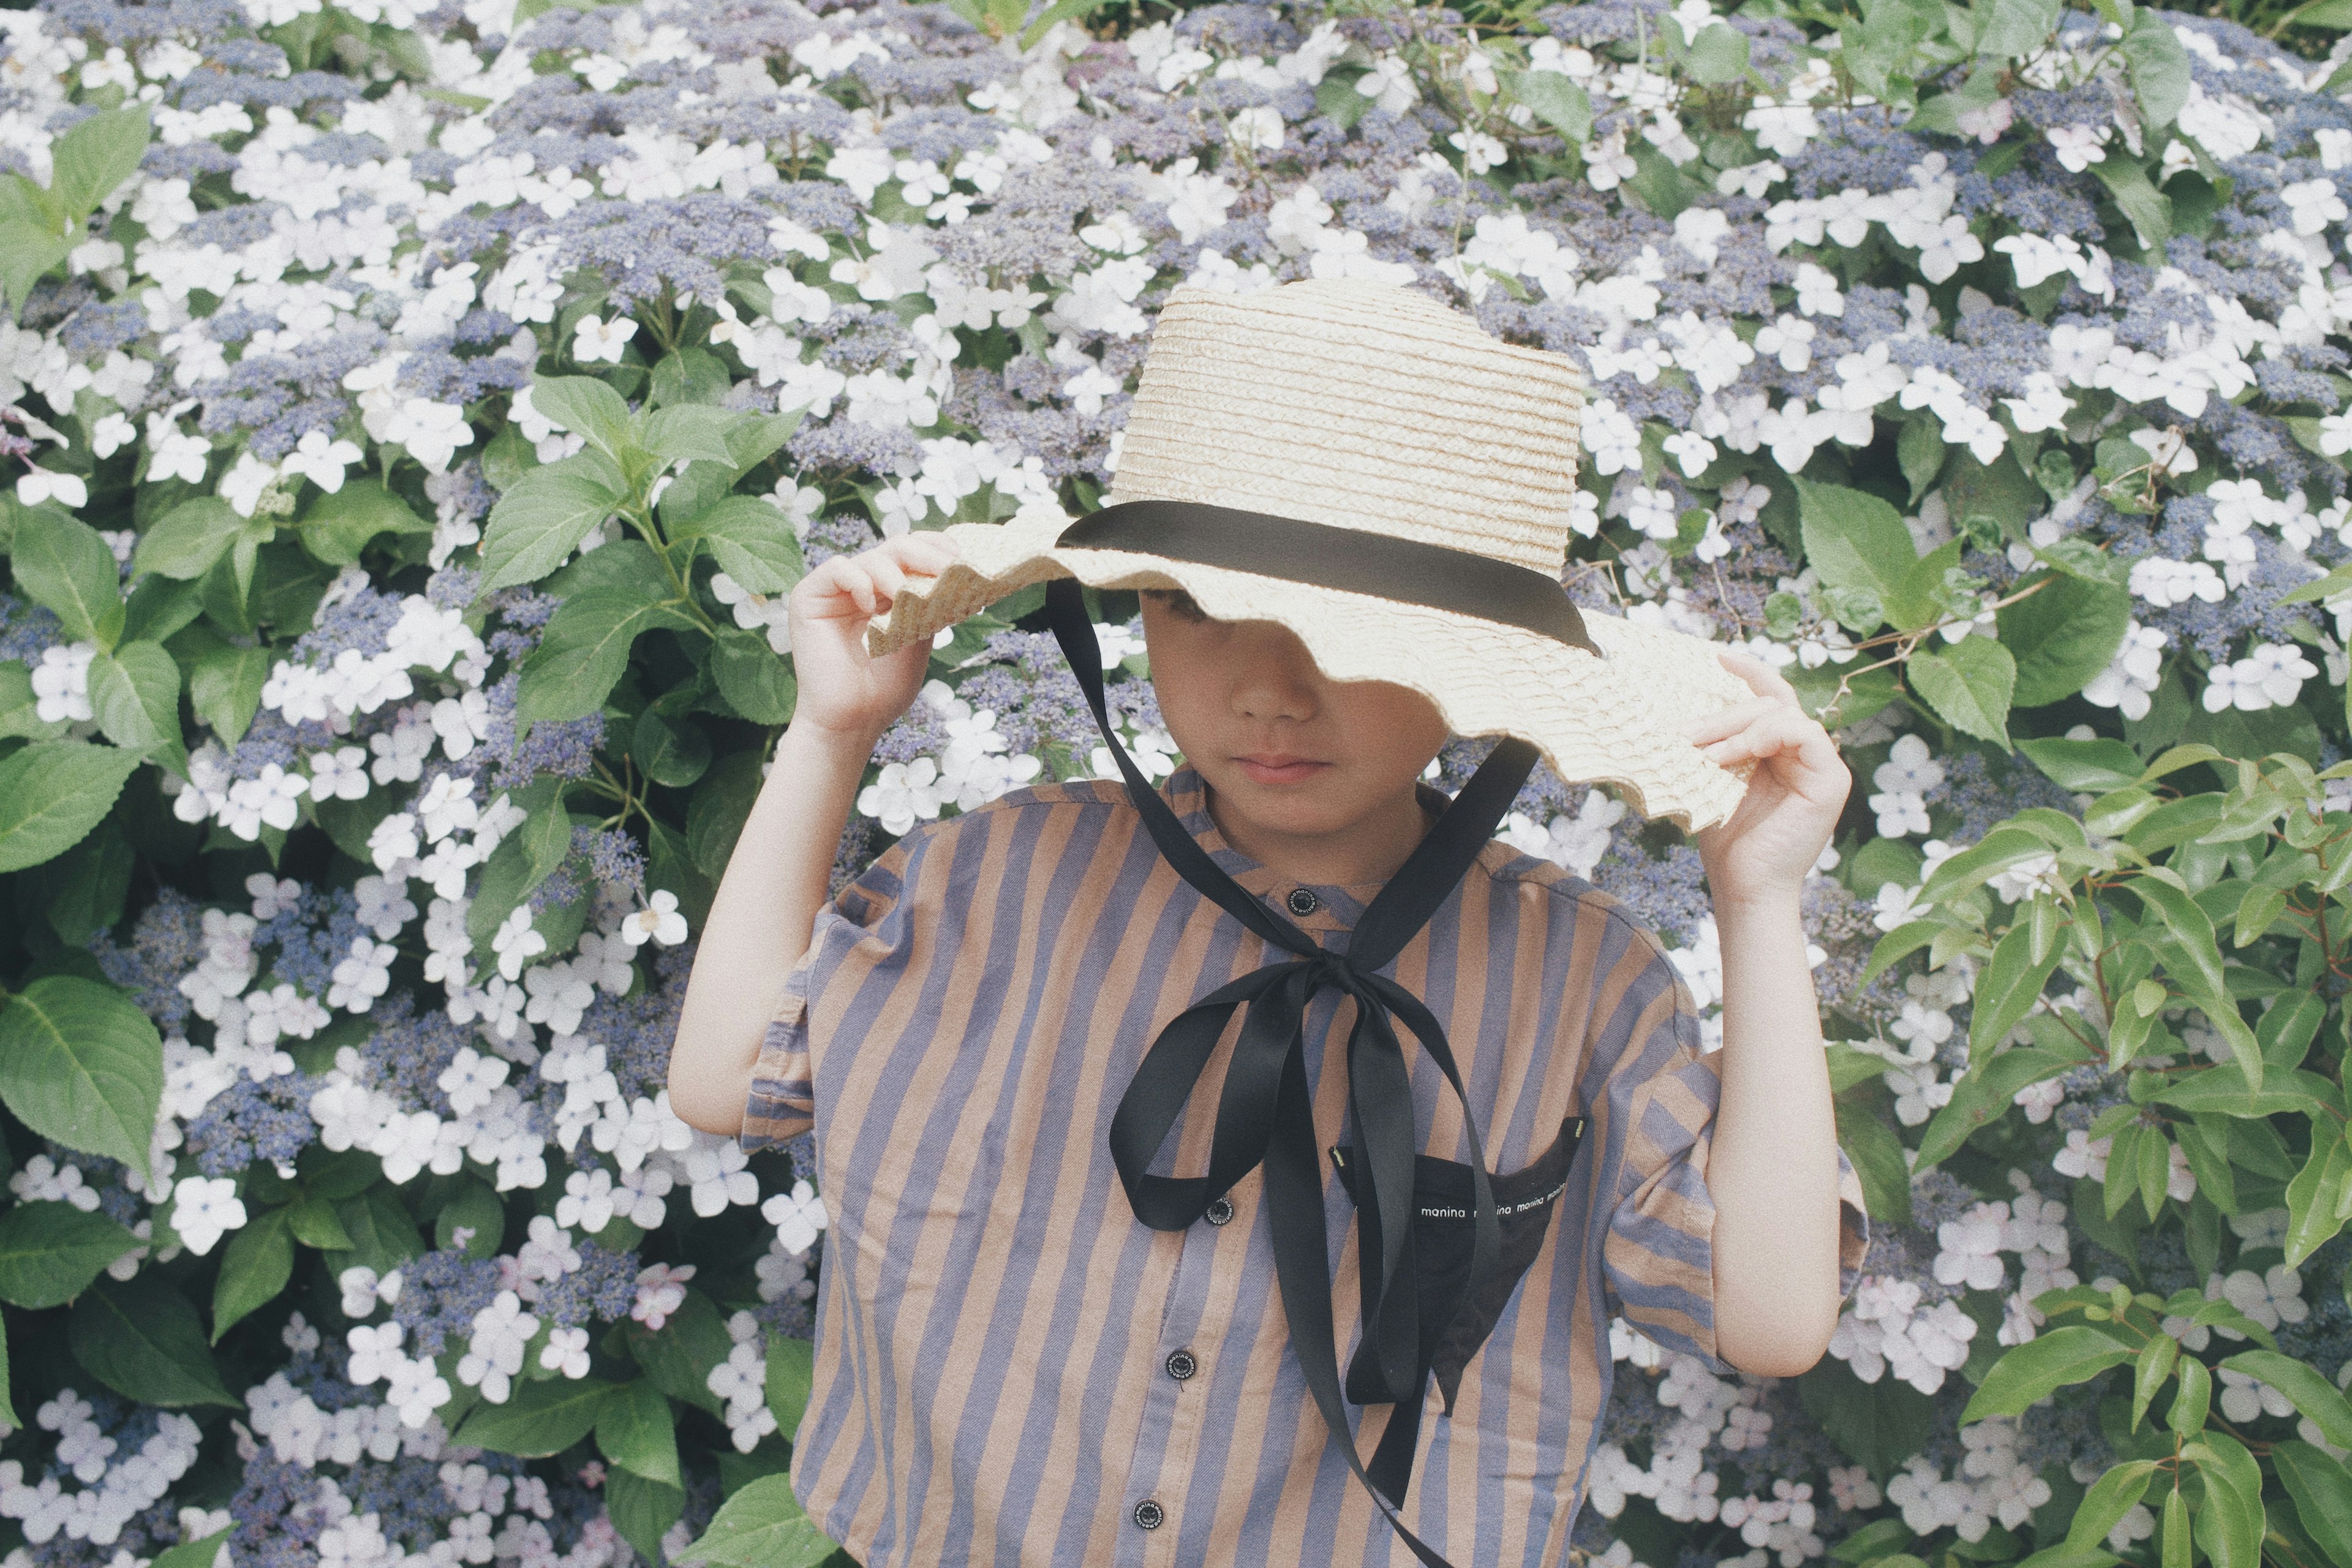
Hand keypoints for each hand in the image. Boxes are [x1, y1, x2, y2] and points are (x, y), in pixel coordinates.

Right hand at [786, 533, 960, 741]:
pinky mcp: (809, 596)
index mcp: (887, 592)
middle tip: (947, 567)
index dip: (935, 547)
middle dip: (925, 554)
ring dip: (894, 575)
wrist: (853, 719)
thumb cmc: (885, 686)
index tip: (961, 556)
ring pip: (871, 557)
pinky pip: (837, 568)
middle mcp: (863, 584)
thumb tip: (959, 572)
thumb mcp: (919, 637)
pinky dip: (858, 580)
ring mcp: (836, 590)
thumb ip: (929, 603)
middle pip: (896, 547)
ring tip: (905, 598)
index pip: (912, 554)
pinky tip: (868, 607)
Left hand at [1685, 650, 1851, 908]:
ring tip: (1704, 751)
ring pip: (1784, 712)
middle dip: (1725, 711)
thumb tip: (1679, 714)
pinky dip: (1763, 736)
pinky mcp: (1831, 779)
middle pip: (1772, 703)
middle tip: (1688, 731)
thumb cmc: (1727, 841)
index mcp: (1780, 752)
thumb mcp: (1714, 782)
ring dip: (1738, 724)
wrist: (1744, 887)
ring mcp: (1821, 765)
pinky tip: (1731, 756)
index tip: (1717, 658)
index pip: (1771, 699)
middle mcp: (1805, 753)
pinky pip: (1802, 732)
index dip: (1749, 674)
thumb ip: (1714, 747)